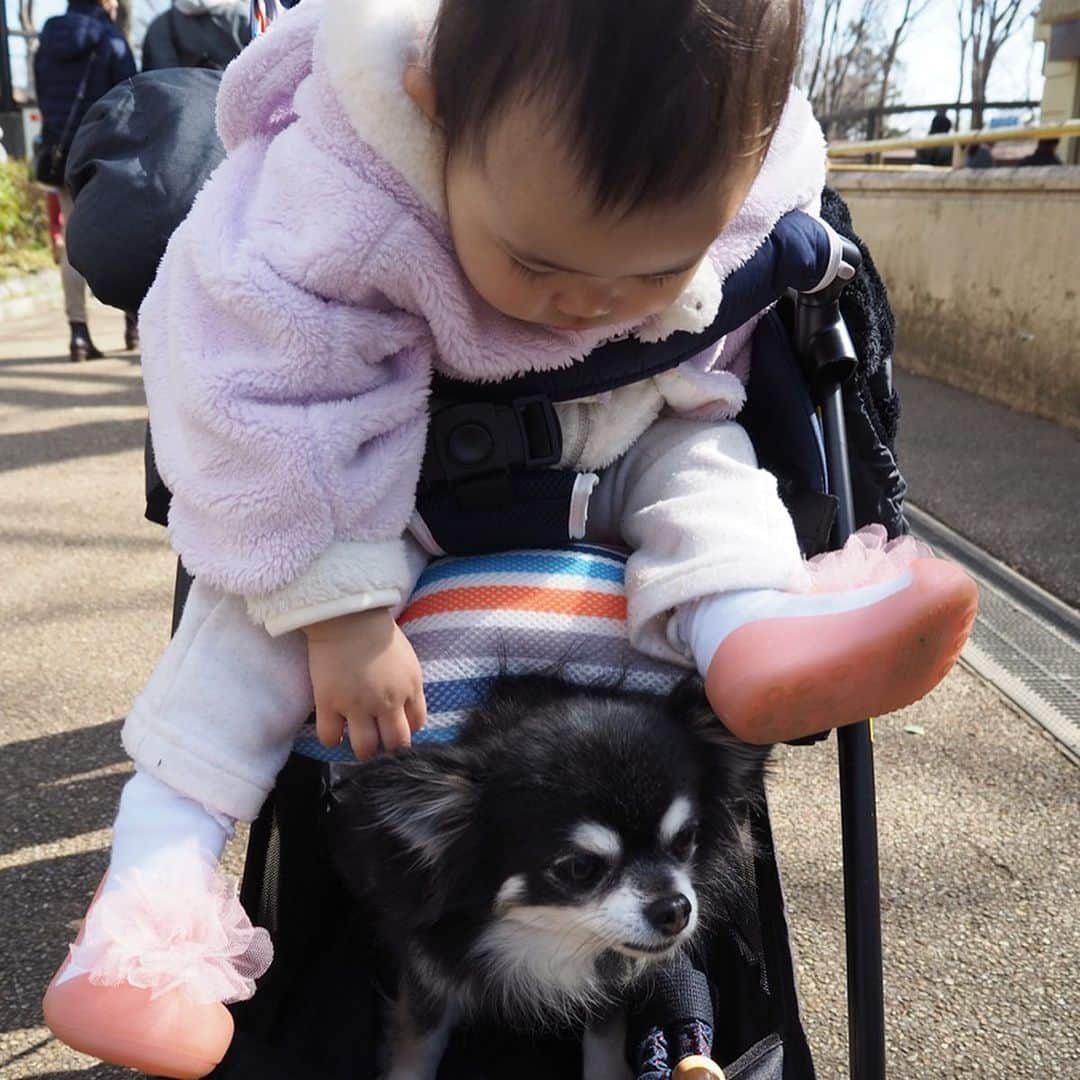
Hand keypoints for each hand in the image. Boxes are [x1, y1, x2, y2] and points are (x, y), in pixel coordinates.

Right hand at [302, 608, 426, 760]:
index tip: (396, 726)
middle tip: (378, 740)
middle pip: (395, 743)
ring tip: (357, 741)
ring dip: (362, 750)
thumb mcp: (407, 659)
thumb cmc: (378, 631)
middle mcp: (388, 702)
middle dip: (388, 746)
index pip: (417, 724)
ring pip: (365, 748)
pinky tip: (334, 730)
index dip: (406, 729)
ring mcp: (357, 705)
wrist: (347, 615)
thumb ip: (409, 685)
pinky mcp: (329, 703)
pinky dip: (332, 739)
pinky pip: (330, 737)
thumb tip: (405, 706)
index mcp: (410, 687)